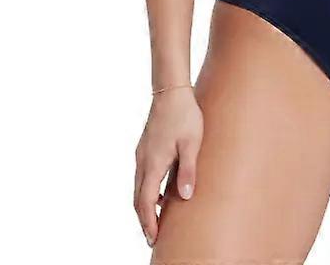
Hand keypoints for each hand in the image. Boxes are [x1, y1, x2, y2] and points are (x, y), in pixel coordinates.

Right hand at [133, 87, 203, 246]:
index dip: (148, 222)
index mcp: (152, 164)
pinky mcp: (145, 148)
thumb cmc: (184, 115)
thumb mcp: (191, 143)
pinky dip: (146, 191)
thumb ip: (188, 170)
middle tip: (153, 237)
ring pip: (138, 188)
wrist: (171, 90)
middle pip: (137, 199)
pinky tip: (161, 192)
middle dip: (144, 219)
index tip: (154, 238)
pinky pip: (142, 176)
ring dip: (144, 206)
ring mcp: (141, 154)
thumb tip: (184, 197)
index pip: (145, 202)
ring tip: (156, 220)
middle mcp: (142, 162)